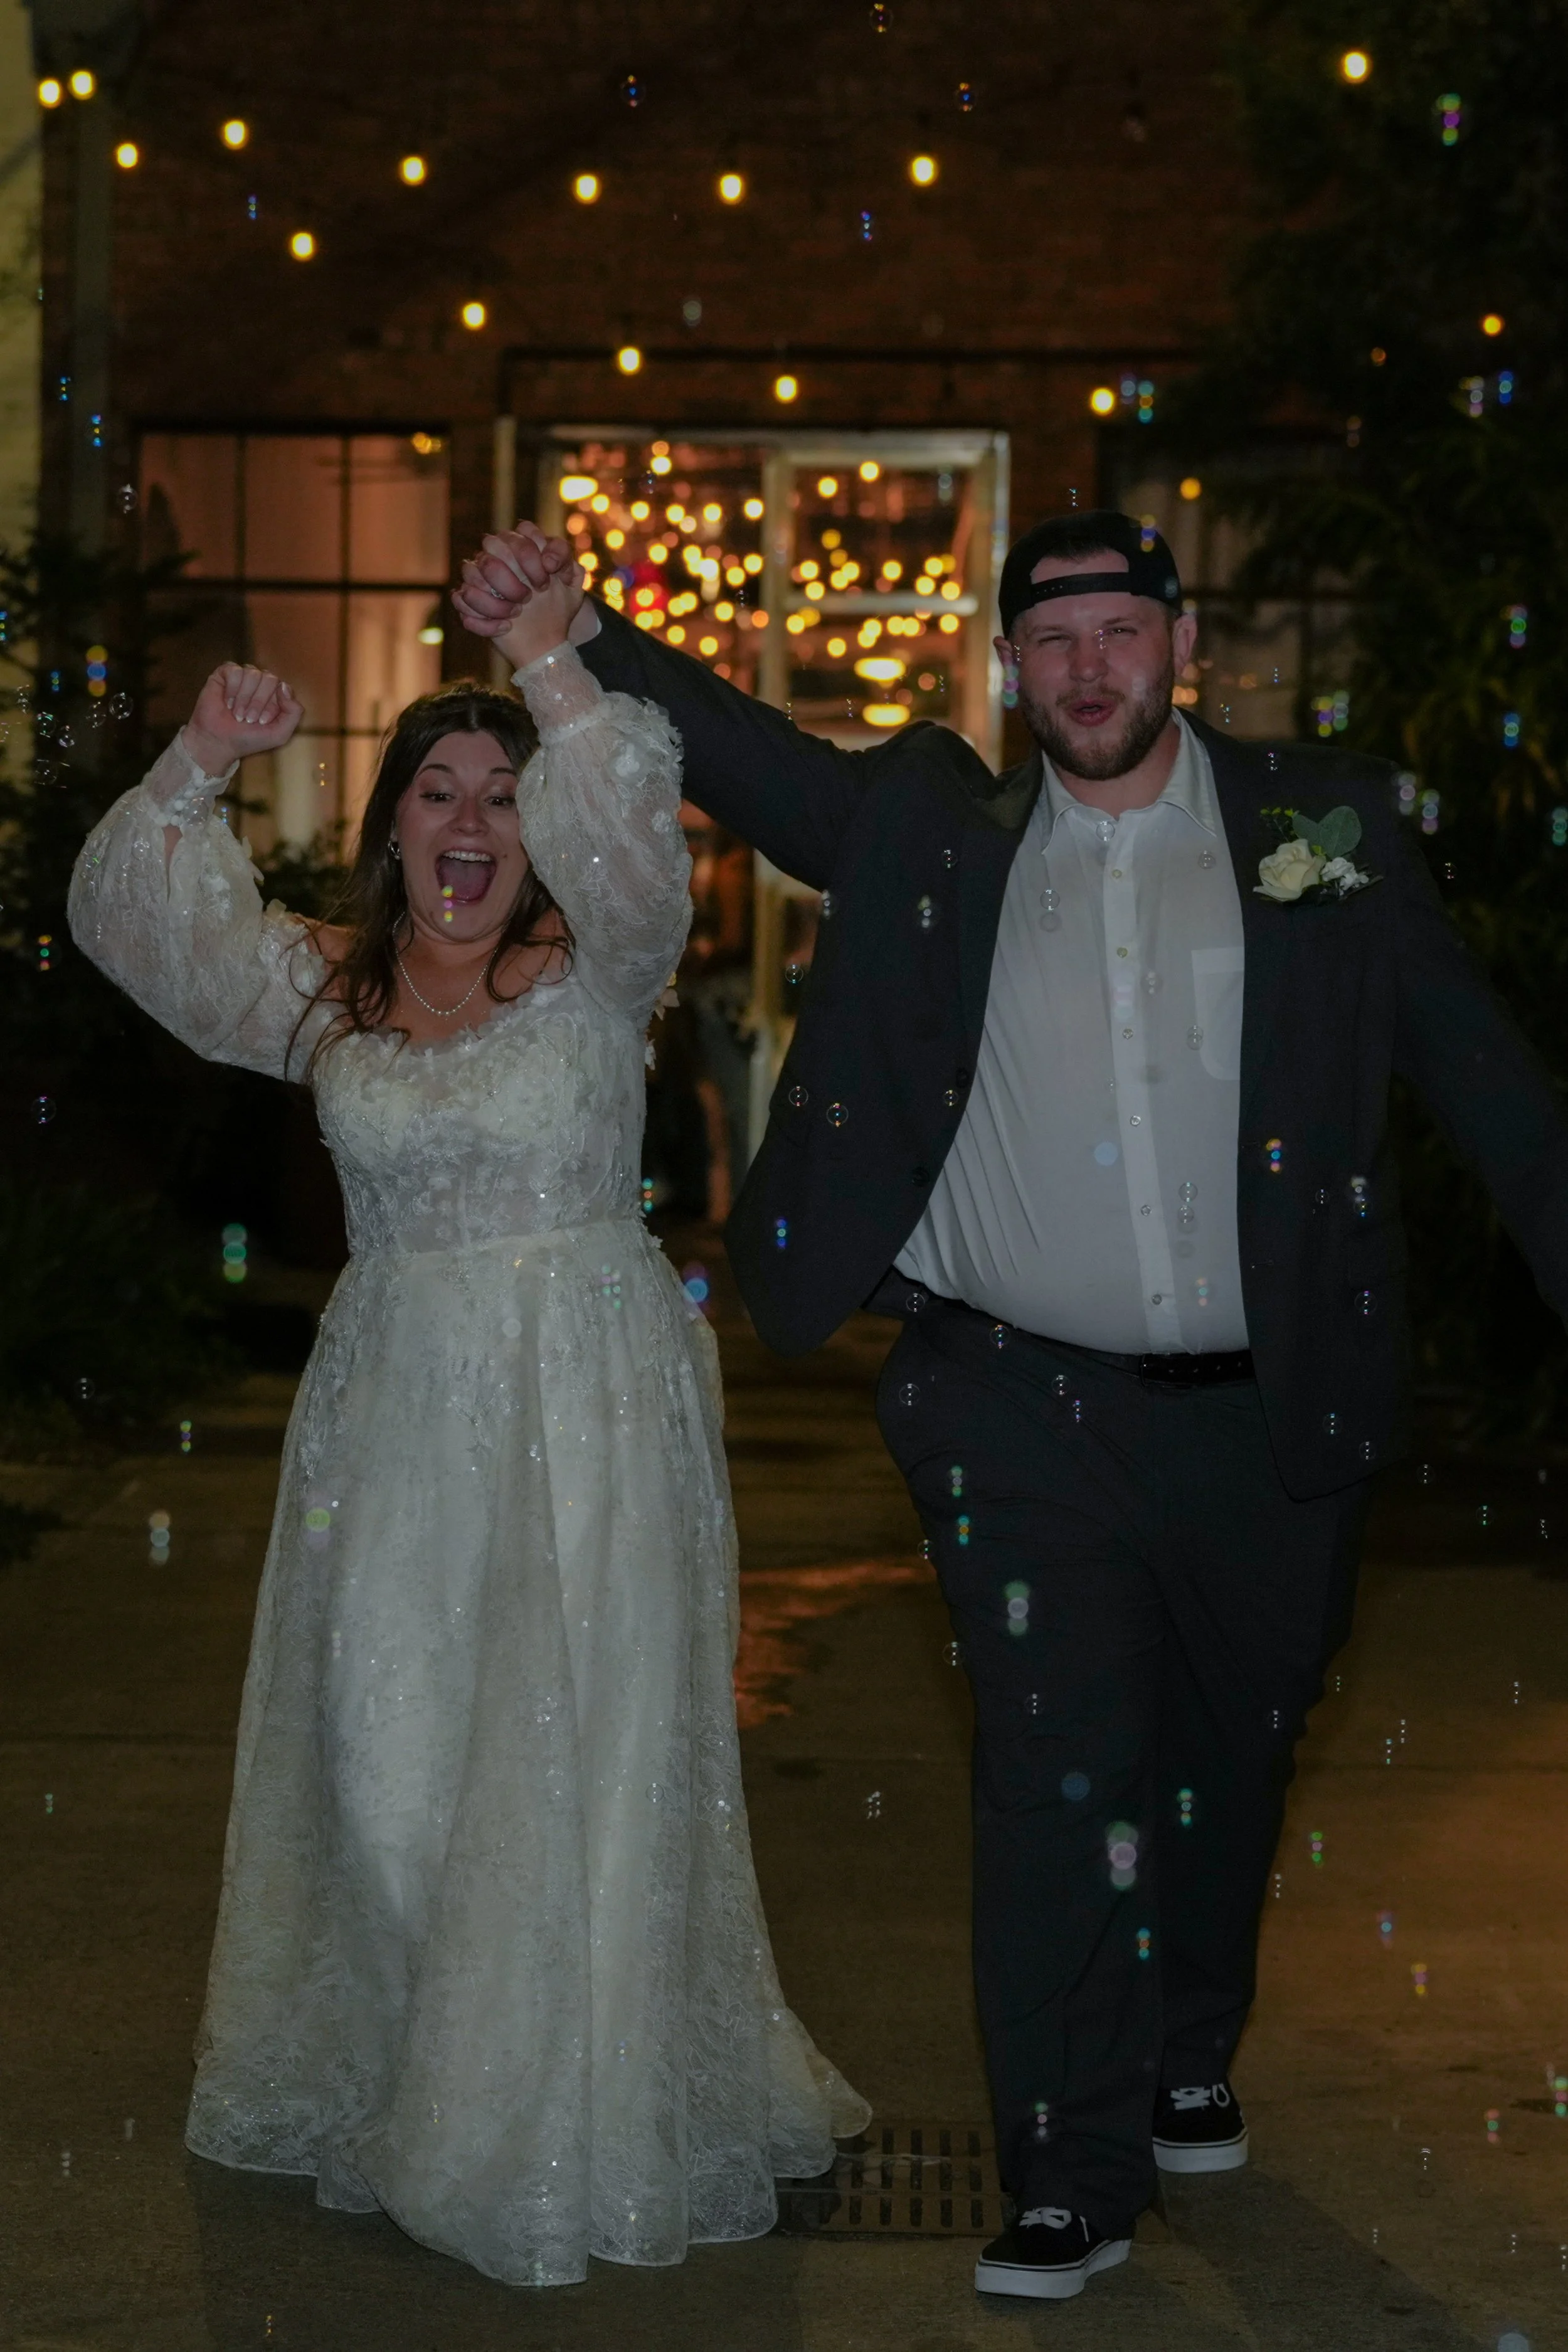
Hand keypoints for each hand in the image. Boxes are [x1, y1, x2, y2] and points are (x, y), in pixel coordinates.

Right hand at [183, 663, 302, 773]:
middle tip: (248, 719)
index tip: (262, 722)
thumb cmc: (249, 739)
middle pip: (269, 678)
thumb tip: (283, 686)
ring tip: (236, 714)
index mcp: (276, 694)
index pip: (282, 687)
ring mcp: (243, 677)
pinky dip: (231, 689)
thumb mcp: (280, 733)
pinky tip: (227, 703)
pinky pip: (234, 670)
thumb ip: (294, 712)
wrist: (219, 742)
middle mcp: (261, 683)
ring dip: (244, 698)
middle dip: (258, 702)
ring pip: (252, 673)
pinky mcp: (225, 673)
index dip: (272, 705)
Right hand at [452, 522, 575, 638]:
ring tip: (516, 614)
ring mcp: (478, 577)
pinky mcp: (468, 602)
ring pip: (470, 573)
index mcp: (521, 545)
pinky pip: (461, 600)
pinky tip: (505, 627)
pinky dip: (484, 620)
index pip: (520, 534)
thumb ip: (565, 561)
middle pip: (489, 546)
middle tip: (528, 598)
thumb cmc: (557, 604)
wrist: (546, 637)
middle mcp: (496, 555)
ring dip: (495, 600)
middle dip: (510, 578)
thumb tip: (547, 561)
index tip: (545, 582)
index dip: (530, 557)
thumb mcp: (572, 583)